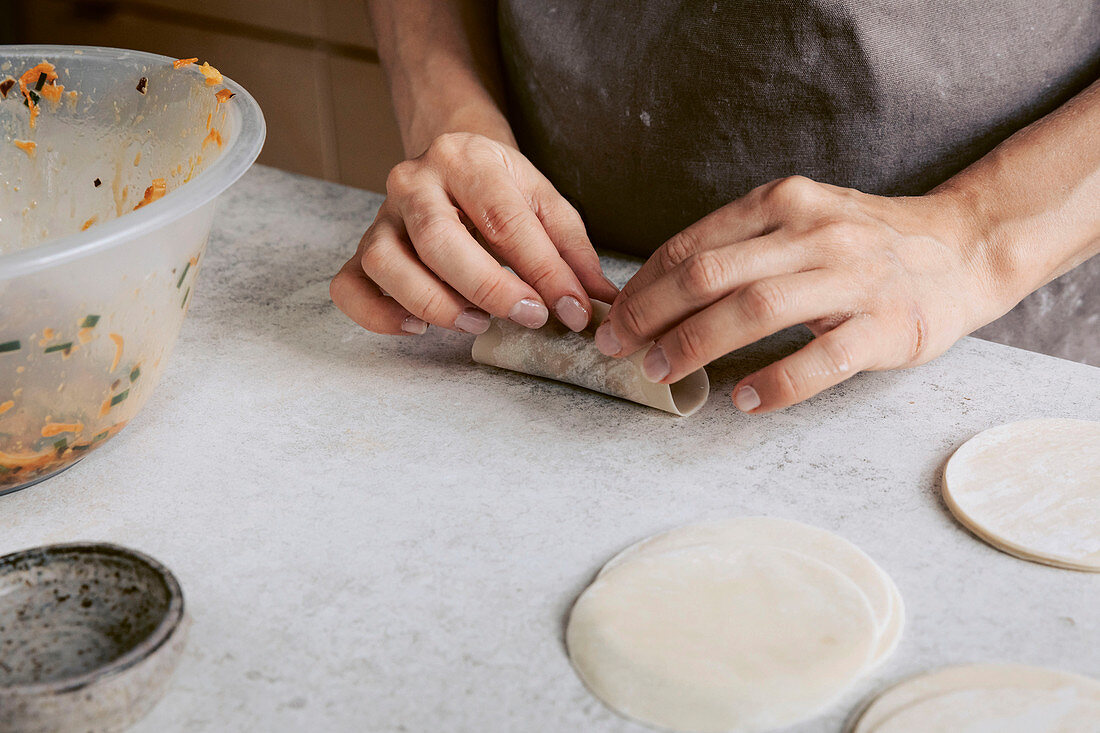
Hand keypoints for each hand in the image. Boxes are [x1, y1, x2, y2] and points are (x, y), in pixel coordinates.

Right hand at [331, 132, 618, 335]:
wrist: (452, 160)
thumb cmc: (501, 190)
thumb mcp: (545, 203)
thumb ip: (572, 251)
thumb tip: (599, 301)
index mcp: (465, 159)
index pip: (503, 219)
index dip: (542, 270)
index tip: (572, 310)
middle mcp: (413, 181)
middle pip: (439, 240)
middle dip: (489, 288)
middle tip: (529, 317)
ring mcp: (380, 217)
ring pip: (386, 263)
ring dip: (435, 303)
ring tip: (476, 323)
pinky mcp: (359, 250)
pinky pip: (350, 287)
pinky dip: (380, 315)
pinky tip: (419, 327)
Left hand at [595, 176, 1005, 412]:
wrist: (963, 246)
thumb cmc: (864, 241)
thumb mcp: (801, 219)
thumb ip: (741, 244)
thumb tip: (660, 288)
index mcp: (783, 203)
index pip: (693, 244)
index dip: (643, 285)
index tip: (613, 317)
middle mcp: (813, 234)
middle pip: (711, 273)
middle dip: (652, 313)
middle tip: (619, 348)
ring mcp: (852, 279)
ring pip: (756, 309)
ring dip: (697, 344)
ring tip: (662, 373)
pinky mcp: (887, 326)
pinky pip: (822, 359)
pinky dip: (778, 383)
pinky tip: (745, 402)